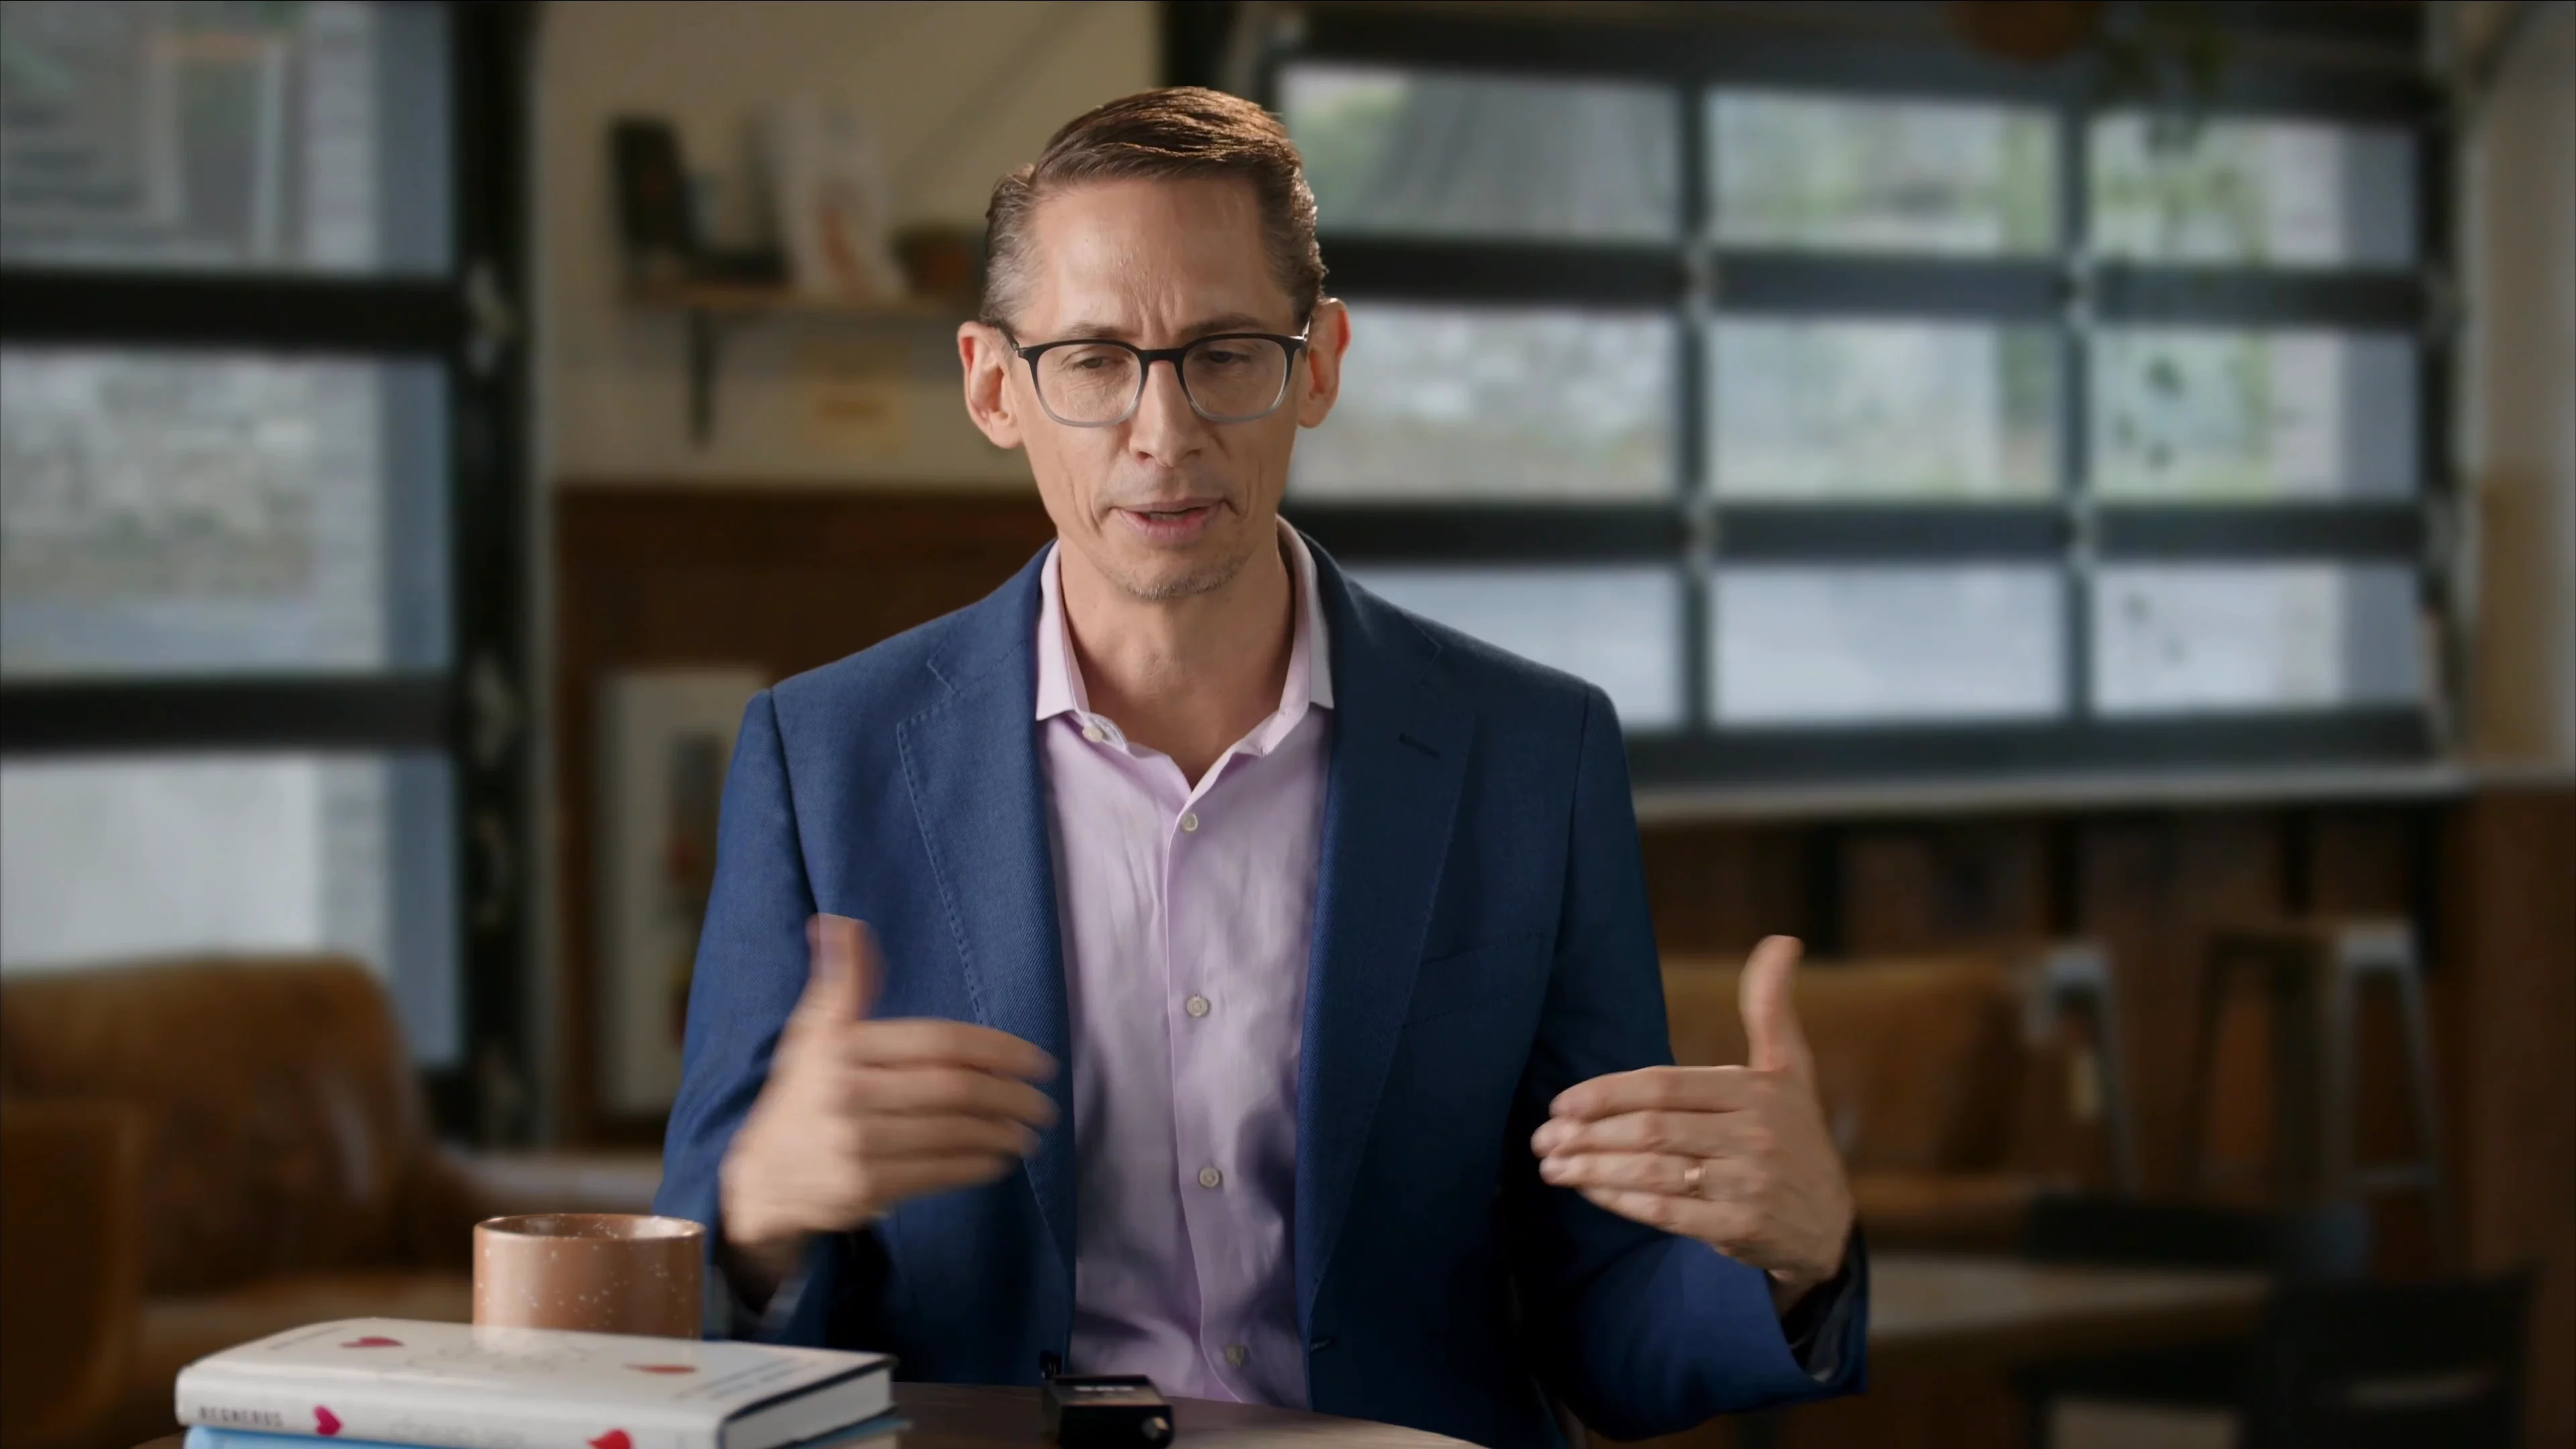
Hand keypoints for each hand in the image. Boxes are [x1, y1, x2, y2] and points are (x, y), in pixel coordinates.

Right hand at [718, 915, 1056, 1302]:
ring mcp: (856, 1144)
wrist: (760, 1178)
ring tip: (1030, 1132)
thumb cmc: (802, 1094)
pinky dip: (977, 1166)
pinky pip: (938, 1173)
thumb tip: (842, 922)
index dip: (998, 1049)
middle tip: (1044, 1103)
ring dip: (1003, 1133)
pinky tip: (1000, 1159)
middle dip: (1010, 1096)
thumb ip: (842, 982)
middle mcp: (848, 1094)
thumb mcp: (813, 1033)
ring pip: (952, 1134)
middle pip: (953, 1090)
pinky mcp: (863, 1188)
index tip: (1039, 1061)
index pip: (940, 1042)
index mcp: (843, 1048)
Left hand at [1530, 936, 1853, 1310]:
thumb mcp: (1791, 1070)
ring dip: (1593, 1169)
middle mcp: (1754, 1136)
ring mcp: (1747, 1184)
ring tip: (1552, 1167)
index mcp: (1757, 1091)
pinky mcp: (1739, 1229)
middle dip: (1587, 1134)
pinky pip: (1666, 1212)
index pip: (1665, 1086)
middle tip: (1542, 1139)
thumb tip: (1782, 940)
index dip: (1606, 1094)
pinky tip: (1590, 1192)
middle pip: (1650, 1130)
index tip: (1561, 1104)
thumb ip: (1771, 1008)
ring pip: (1652, 1172)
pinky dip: (1621, 1201)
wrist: (1829, 1224)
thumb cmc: (1794, 1136)